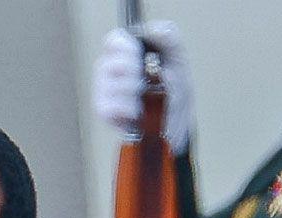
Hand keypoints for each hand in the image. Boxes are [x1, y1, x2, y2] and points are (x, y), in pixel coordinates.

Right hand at [92, 21, 192, 154]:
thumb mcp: (178, 61)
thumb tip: (155, 30)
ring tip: (143, 98)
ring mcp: (103, 91)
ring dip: (133, 92)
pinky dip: (128, 108)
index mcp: (124, 54)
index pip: (113, 40)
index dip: (127, 46)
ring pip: (111, 85)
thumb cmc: (173, 92)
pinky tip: (137, 110)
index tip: (140, 55)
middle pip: (111, 62)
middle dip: (134, 72)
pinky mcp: (103, 111)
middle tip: (146, 80)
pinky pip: (109, 106)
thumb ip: (169, 39)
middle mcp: (109, 71)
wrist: (175, 123)